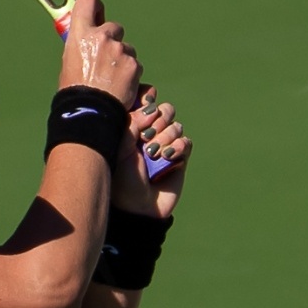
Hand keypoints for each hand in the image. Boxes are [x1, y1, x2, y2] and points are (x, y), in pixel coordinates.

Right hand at [57, 0, 141, 106]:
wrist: (90, 113)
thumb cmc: (75, 90)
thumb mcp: (69, 61)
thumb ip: (81, 44)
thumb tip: (87, 36)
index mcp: (81, 33)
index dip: (94, 5)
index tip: (97, 13)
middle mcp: (101, 37)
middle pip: (114, 27)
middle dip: (113, 41)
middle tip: (105, 61)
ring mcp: (120, 50)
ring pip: (126, 49)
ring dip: (122, 60)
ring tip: (111, 79)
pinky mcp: (133, 65)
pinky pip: (135, 65)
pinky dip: (130, 74)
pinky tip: (120, 87)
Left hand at [124, 89, 188, 219]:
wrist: (138, 207)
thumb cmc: (122, 178)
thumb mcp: (121, 145)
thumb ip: (133, 120)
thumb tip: (152, 108)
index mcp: (131, 126)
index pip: (145, 100)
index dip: (147, 102)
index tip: (142, 114)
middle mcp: (149, 133)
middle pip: (164, 110)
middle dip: (157, 122)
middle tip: (146, 138)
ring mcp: (165, 145)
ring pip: (175, 125)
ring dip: (166, 137)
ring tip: (155, 155)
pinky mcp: (180, 158)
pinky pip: (186, 141)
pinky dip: (178, 147)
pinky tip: (168, 158)